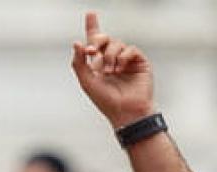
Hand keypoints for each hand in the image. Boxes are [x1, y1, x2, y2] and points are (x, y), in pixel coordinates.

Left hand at [71, 12, 153, 127]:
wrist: (125, 112)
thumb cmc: (106, 101)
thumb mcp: (87, 82)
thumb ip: (79, 63)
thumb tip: (76, 43)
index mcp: (99, 65)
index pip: (95, 43)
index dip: (92, 27)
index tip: (90, 14)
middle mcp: (112, 60)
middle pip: (104, 39)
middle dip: (96, 42)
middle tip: (92, 52)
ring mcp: (126, 60)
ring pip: (116, 44)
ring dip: (109, 56)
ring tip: (109, 72)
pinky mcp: (139, 62)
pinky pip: (130, 49)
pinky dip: (122, 57)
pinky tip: (119, 69)